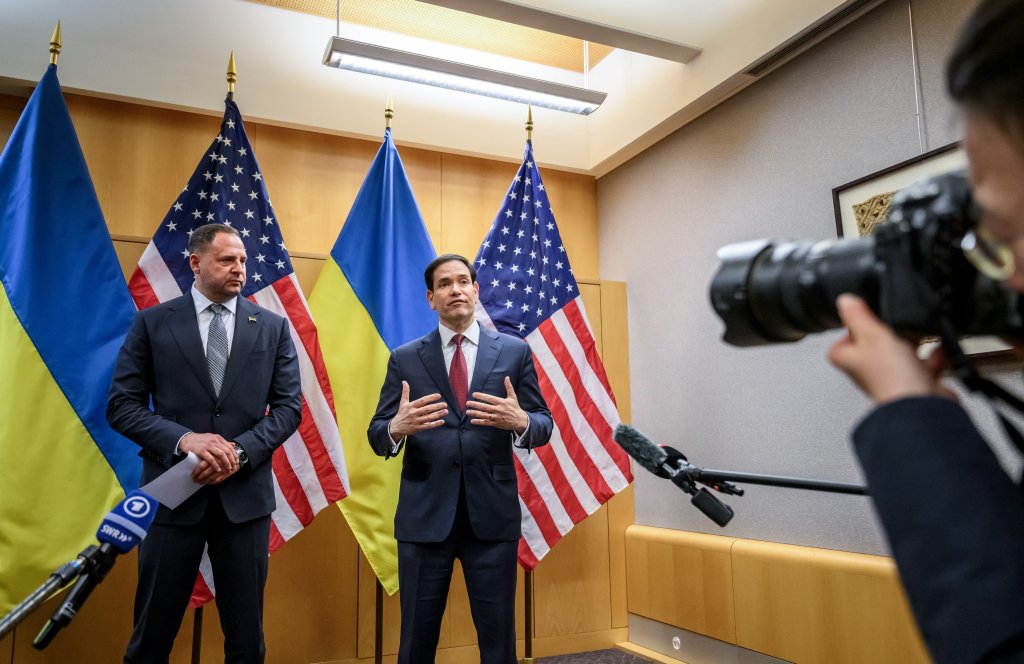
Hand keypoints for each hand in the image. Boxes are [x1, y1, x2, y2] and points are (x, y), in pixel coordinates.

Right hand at [180, 432, 237, 481]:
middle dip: (232, 460)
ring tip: (228, 469)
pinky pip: (211, 459)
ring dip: (226, 463)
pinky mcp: (201, 451)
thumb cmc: (200, 440)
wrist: (187, 439)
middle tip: (233, 467)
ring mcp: (208, 446)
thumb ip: (223, 442)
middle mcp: (214, 441)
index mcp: (218, 438)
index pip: (230, 447)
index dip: (235, 455)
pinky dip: (216, 465)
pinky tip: (218, 469)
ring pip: (221, 455)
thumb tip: (234, 445)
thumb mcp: (213, 438)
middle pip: (227, 451)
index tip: (237, 461)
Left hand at [192, 457, 239, 484]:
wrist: (240, 454)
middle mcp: (218, 462)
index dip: (196, 472)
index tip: (193, 475)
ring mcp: (223, 468)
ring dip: (205, 481)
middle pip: (205, 472)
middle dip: (199, 478)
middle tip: (195, 480)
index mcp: (214, 456)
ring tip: (200, 482)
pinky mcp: (228, 473)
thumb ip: (208, 454)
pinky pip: (219, 479)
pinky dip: (213, 482)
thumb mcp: (217, 451)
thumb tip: (195, 459)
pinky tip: (209, 482)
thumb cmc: (226, 453)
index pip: (202, 465)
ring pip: (211, 477)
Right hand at [389, 381, 447, 439]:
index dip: (431, 398)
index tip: (439, 395)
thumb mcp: (403, 403)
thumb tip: (404, 381)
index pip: (422, 401)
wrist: (396, 427)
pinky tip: (442, 421)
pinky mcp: (418, 428)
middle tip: (445, 404)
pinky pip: (428, 426)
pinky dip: (435, 424)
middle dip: (437, 406)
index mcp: (411, 406)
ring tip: (446, 411)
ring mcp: (416, 421)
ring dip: (438, 414)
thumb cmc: (402, 413)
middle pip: (427, 409)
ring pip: (429, 418)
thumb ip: (405, 392)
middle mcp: (413, 413)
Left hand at [466, 376, 529, 431]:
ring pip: (484, 415)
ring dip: (475, 413)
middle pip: (485, 407)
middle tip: (468, 403)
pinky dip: (479, 422)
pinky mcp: (496, 423)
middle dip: (475, 405)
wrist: (520, 420)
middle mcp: (498, 410)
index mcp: (501, 402)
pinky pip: (486, 423)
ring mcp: (496, 417)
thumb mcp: (513, 397)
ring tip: (468, 411)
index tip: (474, 394)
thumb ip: (509, 387)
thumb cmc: (515, 407)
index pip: (489, 398)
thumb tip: (507, 377)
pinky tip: (472, 421)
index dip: (481, 396)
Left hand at [828, 294, 954, 403]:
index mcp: (849, 358)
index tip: (869, 316)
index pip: (845, 337)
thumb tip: (845, 300)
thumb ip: (858, 316)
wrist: (922, 404)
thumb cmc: (891, 377)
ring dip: (916, 342)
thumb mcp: (872, 334)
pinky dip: (936, 355)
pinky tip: (940, 349)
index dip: (858, 326)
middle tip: (898, 325)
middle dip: (892, 331)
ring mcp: (893, 376)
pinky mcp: (916, 382)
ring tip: (922, 335)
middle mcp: (868, 369)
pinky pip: (927, 363)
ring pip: (903, 351)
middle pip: (877, 341)